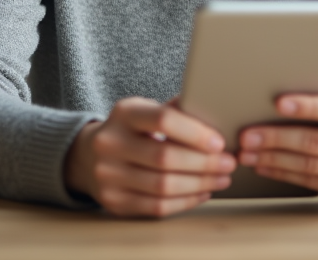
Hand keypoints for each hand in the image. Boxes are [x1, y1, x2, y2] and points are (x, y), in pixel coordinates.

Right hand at [64, 97, 235, 216]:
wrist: (88, 155)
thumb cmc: (132, 130)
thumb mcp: (146, 111)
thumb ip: (176, 110)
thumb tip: (218, 114)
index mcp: (124, 113)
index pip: (163, 120)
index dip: (195, 132)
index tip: (220, 142)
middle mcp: (110, 143)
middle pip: (165, 157)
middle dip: (204, 163)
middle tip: (228, 163)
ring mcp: (108, 175)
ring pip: (163, 186)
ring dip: (200, 184)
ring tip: (221, 178)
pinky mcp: (113, 201)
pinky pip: (156, 207)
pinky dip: (185, 201)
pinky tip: (203, 193)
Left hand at [237, 89, 317, 205]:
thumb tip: (294, 76)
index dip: (310, 106)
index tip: (279, 102)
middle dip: (278, 138)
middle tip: (248, 134)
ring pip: (310, 167)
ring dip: (273, 159)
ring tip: (248, 151)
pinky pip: (311, 183)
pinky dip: (283, 173)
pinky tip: (265, 164)